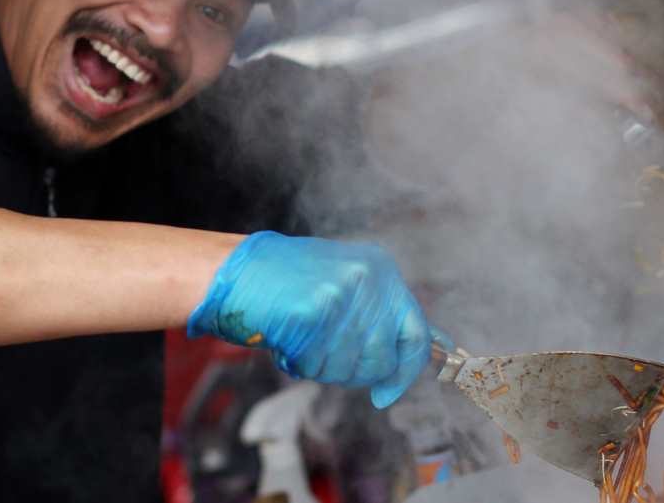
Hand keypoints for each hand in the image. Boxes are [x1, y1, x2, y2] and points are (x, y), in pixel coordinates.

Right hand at [188, 231, 434, 407]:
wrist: (233, 271)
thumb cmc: (286, 282)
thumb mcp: (346, 281)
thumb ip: (381, 313)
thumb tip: (429, 346)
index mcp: (381, 269)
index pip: (415, 333)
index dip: (404, 371)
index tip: (387, 393)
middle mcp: (367, 280)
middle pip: (380, 360)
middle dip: (352, 371)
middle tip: (322, 355)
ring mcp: (340, 295)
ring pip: (347, 367)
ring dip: (322, 366)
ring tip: (301, 339)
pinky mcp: (312, 313)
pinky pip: (315, 364)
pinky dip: (298, 363)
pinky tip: (285, 340)